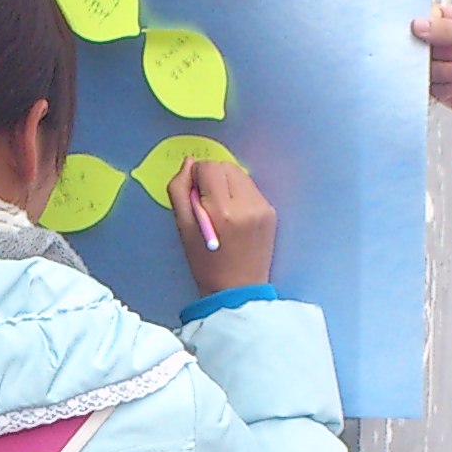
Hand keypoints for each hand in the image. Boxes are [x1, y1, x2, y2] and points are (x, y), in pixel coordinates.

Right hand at [168, 160, 275, 295]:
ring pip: (240, 174)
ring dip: (227, 184)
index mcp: (222, 210)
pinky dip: (239, 194)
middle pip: (226, 166)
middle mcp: (246, 205)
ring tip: (221, 209)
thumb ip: (180, 190)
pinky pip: (251, 189)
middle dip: (213, 177)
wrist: (237, 290)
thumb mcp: (183, 228)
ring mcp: (262, 208)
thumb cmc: (205, 263)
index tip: (194, 194)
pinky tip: (234, 216)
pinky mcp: (271, 212)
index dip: (196, 176)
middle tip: (206, 202)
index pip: (208, 167)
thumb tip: (189, 162)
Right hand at [412, 4, 451, 120]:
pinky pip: (435, 90)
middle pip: (424, 46)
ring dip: (445, 70)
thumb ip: (447, 30)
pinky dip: (449, 87)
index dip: (422, 24)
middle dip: (436, 52)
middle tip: (451, 52)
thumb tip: (417, 25)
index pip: (431, 19)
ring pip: (428, 69)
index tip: (419, 29)